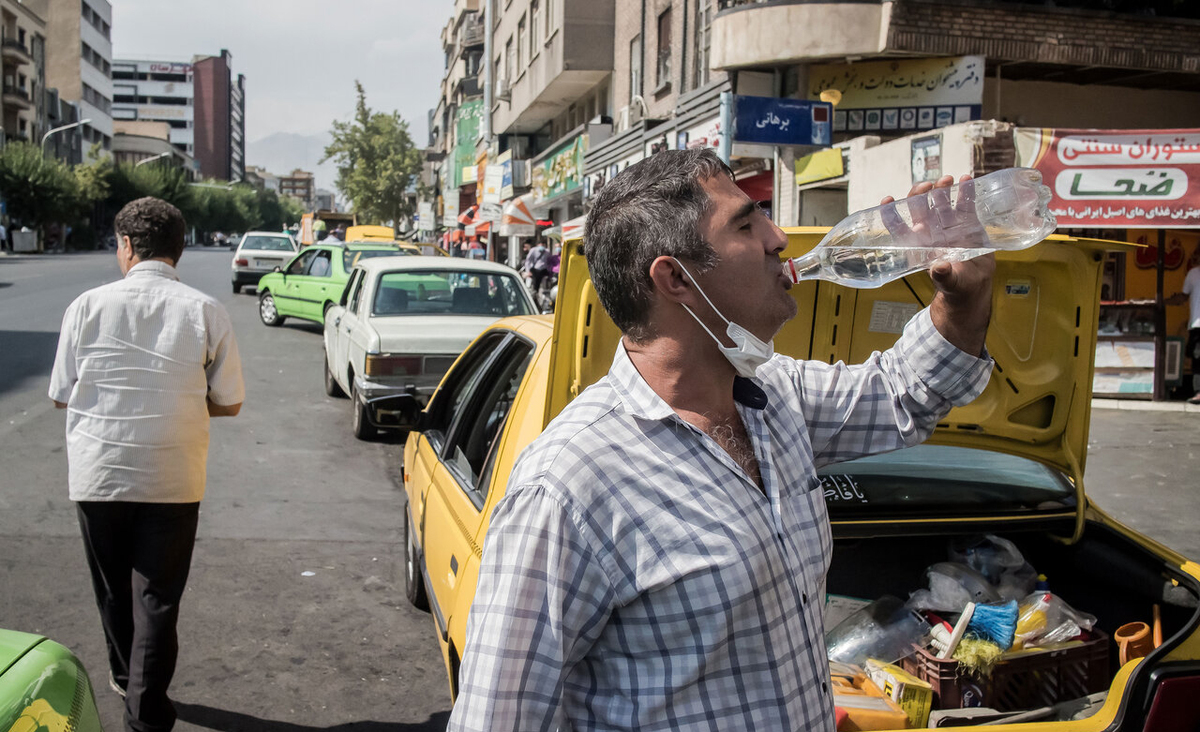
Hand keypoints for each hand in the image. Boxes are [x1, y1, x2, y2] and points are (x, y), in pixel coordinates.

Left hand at [883, 175, 993, 355]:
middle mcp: (931, 231)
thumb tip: (940, 268)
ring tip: (947, 180)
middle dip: (919, 194)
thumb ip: (944, 276)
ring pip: (940, 202)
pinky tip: (966, 180)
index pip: (899, 227)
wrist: (975, 283)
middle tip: (926, 186)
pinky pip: (964, 203)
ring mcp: (948, 225)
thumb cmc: (956, 285)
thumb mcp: (950, 282)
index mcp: (919, 245)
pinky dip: (965, 191)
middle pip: (919, 208)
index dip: (891, 214)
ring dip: (942, 189)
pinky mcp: (967, 222)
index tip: (888, 199)